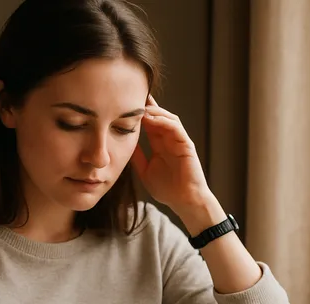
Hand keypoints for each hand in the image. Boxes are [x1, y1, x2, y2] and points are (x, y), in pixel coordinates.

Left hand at [130, 95, 211, 212]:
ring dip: (154, 111)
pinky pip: (176, 127)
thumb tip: (122, 144)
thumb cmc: (167, 190)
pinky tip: (152, 118)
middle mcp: (170, 139)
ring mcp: (179, 141)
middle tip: (131, 96)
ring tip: (139, 107)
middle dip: (146, 105)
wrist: (184, 202)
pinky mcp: (186, 144)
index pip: (149, 123)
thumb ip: (137, 157)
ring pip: (167, 118)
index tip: (124, 104)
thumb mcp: (144, 171)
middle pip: (158, 116)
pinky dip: (164, 121)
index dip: (138, 113)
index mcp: (160, 144)